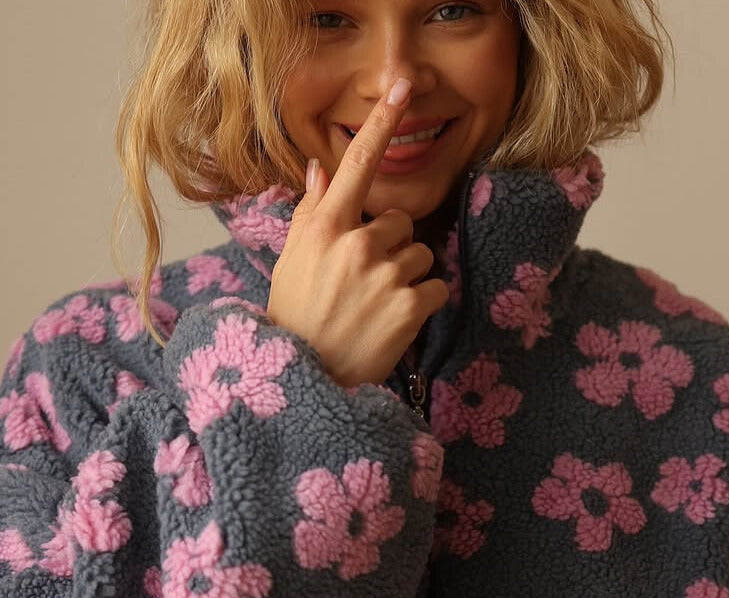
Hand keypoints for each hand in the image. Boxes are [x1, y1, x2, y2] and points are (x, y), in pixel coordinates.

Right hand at [266, 78, 451, 388]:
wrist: (307, 379)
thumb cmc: (296, 319)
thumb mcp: (292, 262)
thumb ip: (312, 213)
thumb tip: (322, 169)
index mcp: (325, 228)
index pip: (357, 166)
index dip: (382, 124)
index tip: (404, 88)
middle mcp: (357, 245)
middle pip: (401, 222)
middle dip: (392, 246)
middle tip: (366, 282)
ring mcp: (386, 276)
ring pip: (422, 254)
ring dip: (408, 275)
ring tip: (379, 305)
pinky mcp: (411, 307)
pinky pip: (435, 286)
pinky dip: (423, 303)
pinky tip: (395, 322)